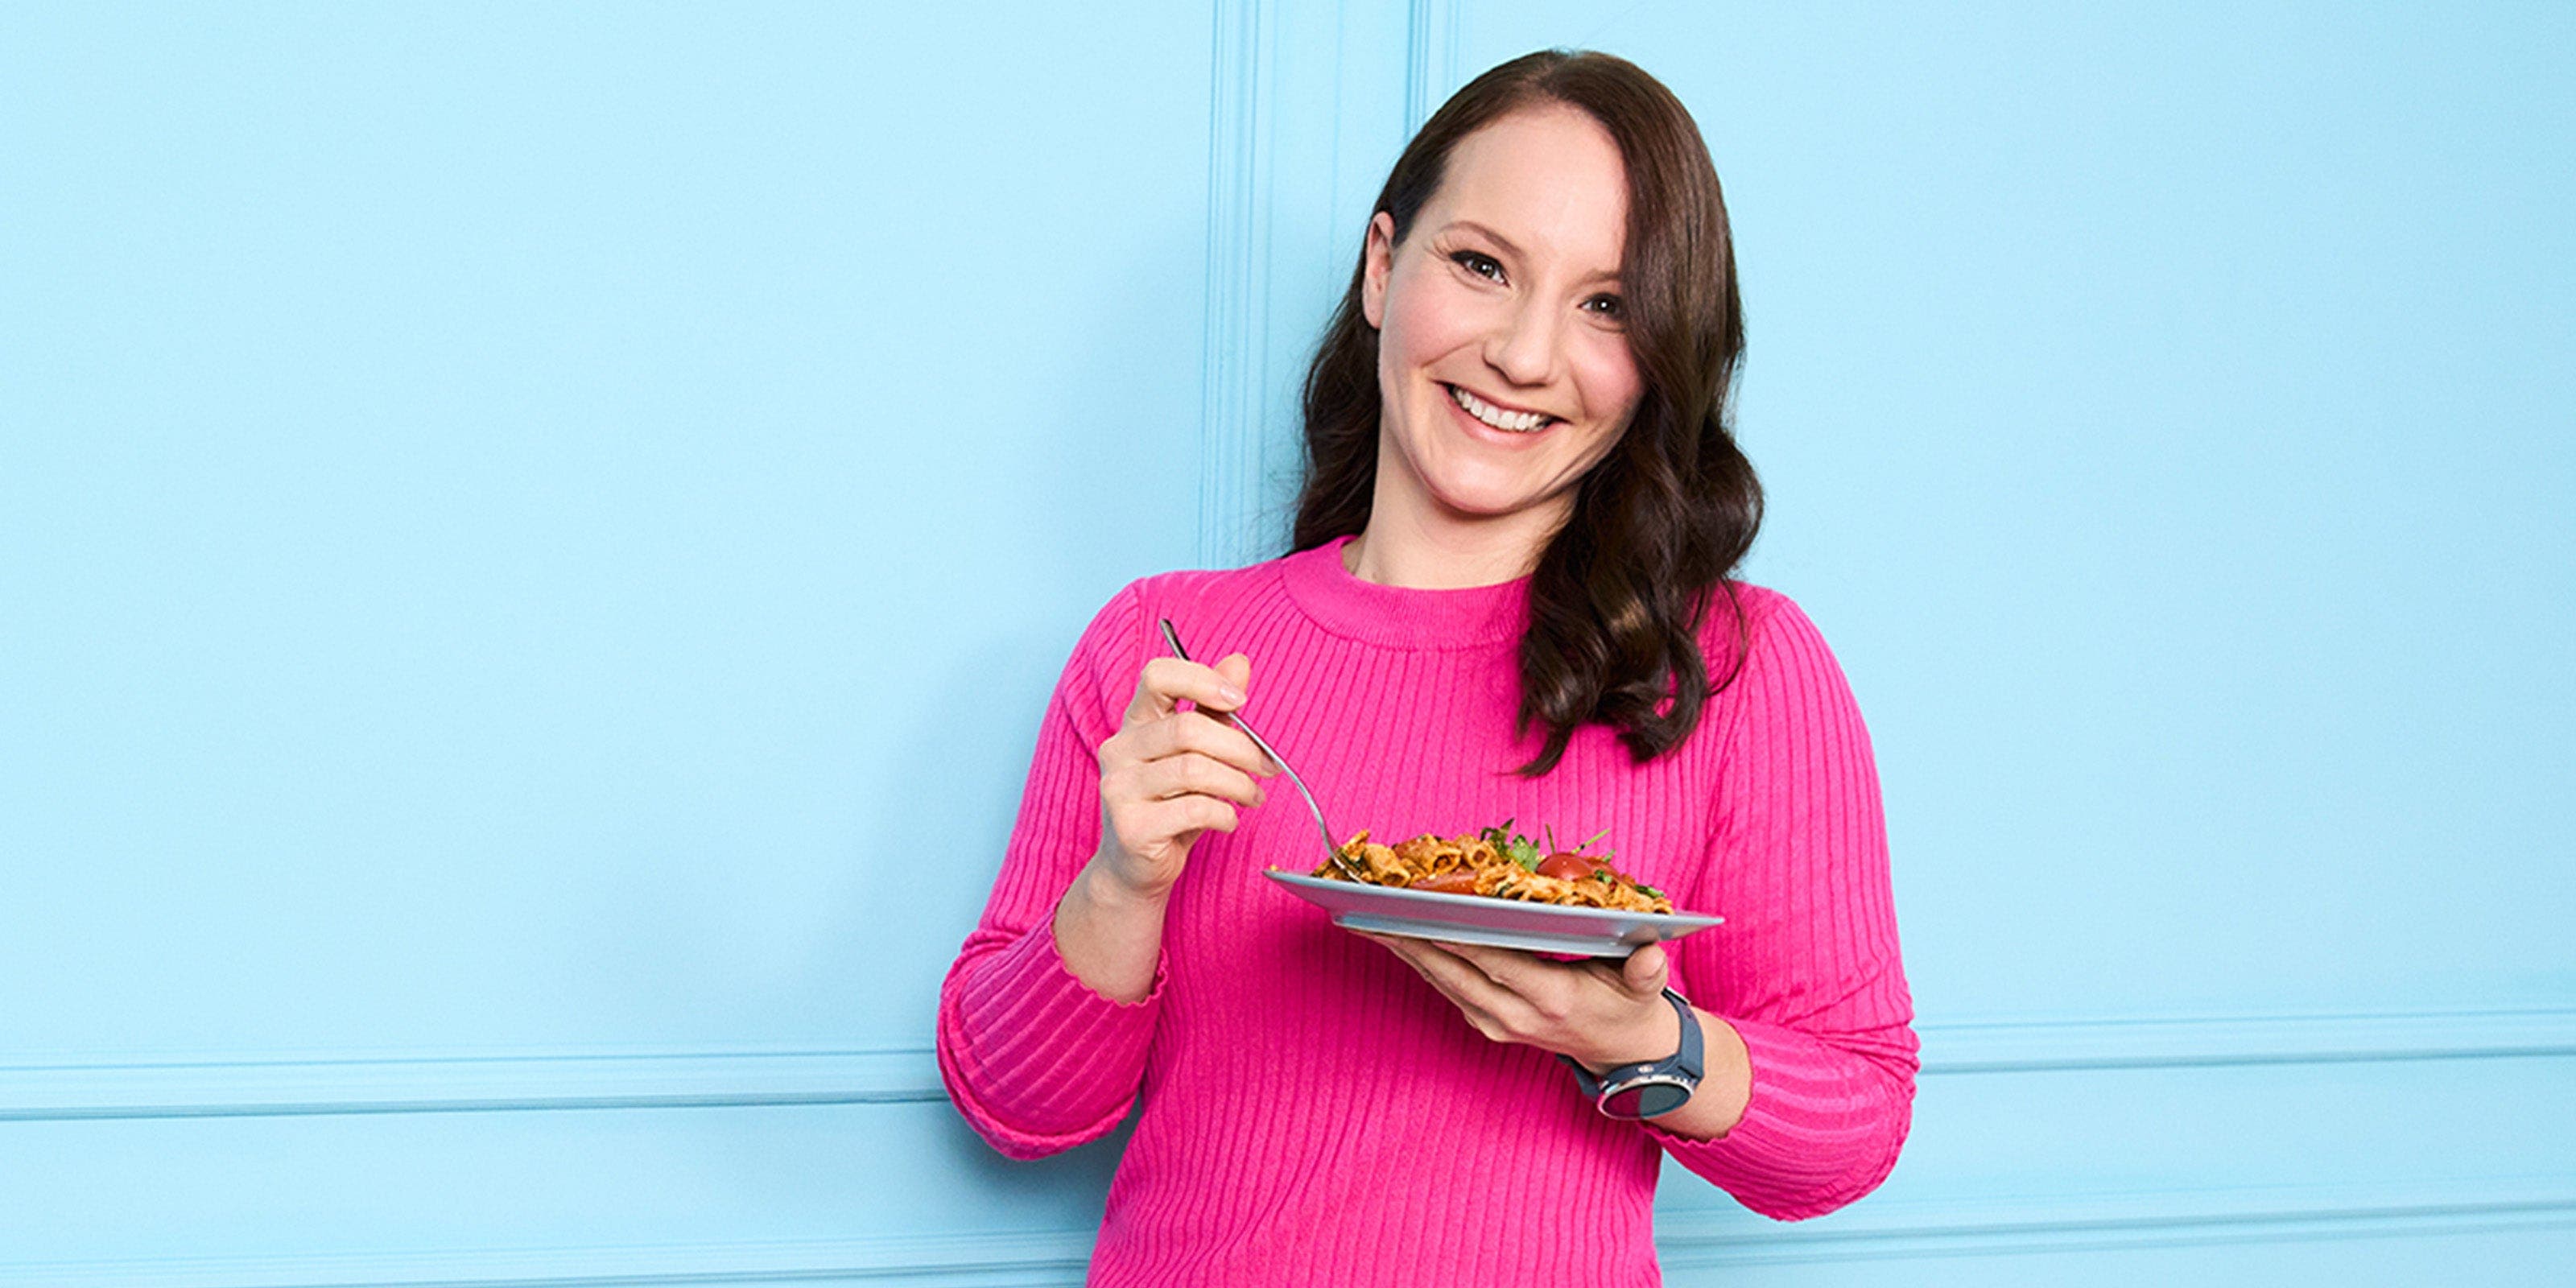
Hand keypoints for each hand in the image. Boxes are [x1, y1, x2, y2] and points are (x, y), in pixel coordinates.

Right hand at [1087, 652, 1277, 902]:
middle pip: (1188, 728)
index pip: (1157, 676)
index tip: (1240, 701)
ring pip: (1194, 769)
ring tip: (1253, 796)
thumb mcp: (1196, 754)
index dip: (1202, 679)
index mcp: (1135, 723)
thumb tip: (1239, 662)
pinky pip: (1193, 808)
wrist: (1136, 870)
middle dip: (1240, 747)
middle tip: (1266, 767)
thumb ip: (1214, 710)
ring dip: (1238, 783)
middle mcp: (1119, 749)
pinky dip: (1224, 813)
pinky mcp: (1131, 826)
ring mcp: (1119, 788)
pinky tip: (1229, 819)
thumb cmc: (1170, 807)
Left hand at [1364, 936, 1681, 1071]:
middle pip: (1453, 972)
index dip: (1458, 937)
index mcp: (1552, 999)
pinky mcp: (1486, 1023)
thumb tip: (1653, 952)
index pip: (1496, 962)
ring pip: (1441, 981)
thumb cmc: (1631, 1007)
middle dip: (1409, 940)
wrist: (1623, 1055)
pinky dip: (1418, 960)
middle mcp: (1516, 1016)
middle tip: (1369, 908)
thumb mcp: (1646, 988)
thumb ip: (1646, 971)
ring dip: (1403, 949)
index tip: (1423, 912)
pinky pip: (1445, 987)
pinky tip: (1394, 934)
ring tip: (1365, 915)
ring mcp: (1496, 1023)